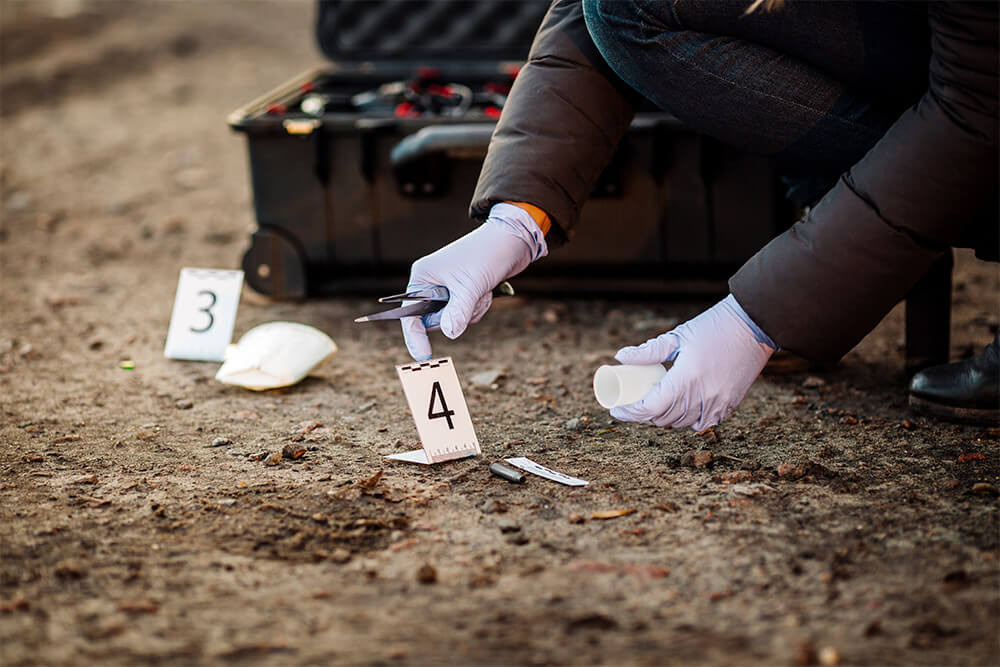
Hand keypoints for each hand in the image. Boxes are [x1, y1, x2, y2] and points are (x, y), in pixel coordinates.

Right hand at [401, 203, 546, 360]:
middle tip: (472, 299)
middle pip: (434, 321)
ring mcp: (447, 289)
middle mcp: (431, 283)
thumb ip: (458, 311)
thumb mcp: (471, 285)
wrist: (511, 241)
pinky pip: (465, 315)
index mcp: (423, 277)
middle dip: (457, 316)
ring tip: (481, 291)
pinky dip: (477, 308)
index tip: (423, 356)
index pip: (410, 314)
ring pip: (453, 320)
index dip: (414, 336)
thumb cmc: (486, 255)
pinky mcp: (462, 293)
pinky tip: (486, 291)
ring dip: (471, 312)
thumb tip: (450, 334)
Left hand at [610, 295, 775, 430]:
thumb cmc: (713, 327)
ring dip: (666, 418)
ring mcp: (718, 403)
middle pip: (664, 418)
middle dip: (645, 414)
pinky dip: (689, 420)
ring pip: (682, 423)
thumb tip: (621, 357)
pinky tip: (683, 409)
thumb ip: (648, 351)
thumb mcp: (677, 337)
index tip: (617, 410)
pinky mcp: (730, 404)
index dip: (630, 413)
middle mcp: (702, 396)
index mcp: (686, 379)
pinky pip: (705, 423)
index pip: (650, 407)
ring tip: (657, 404)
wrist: (753, 327)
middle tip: (635, 403)